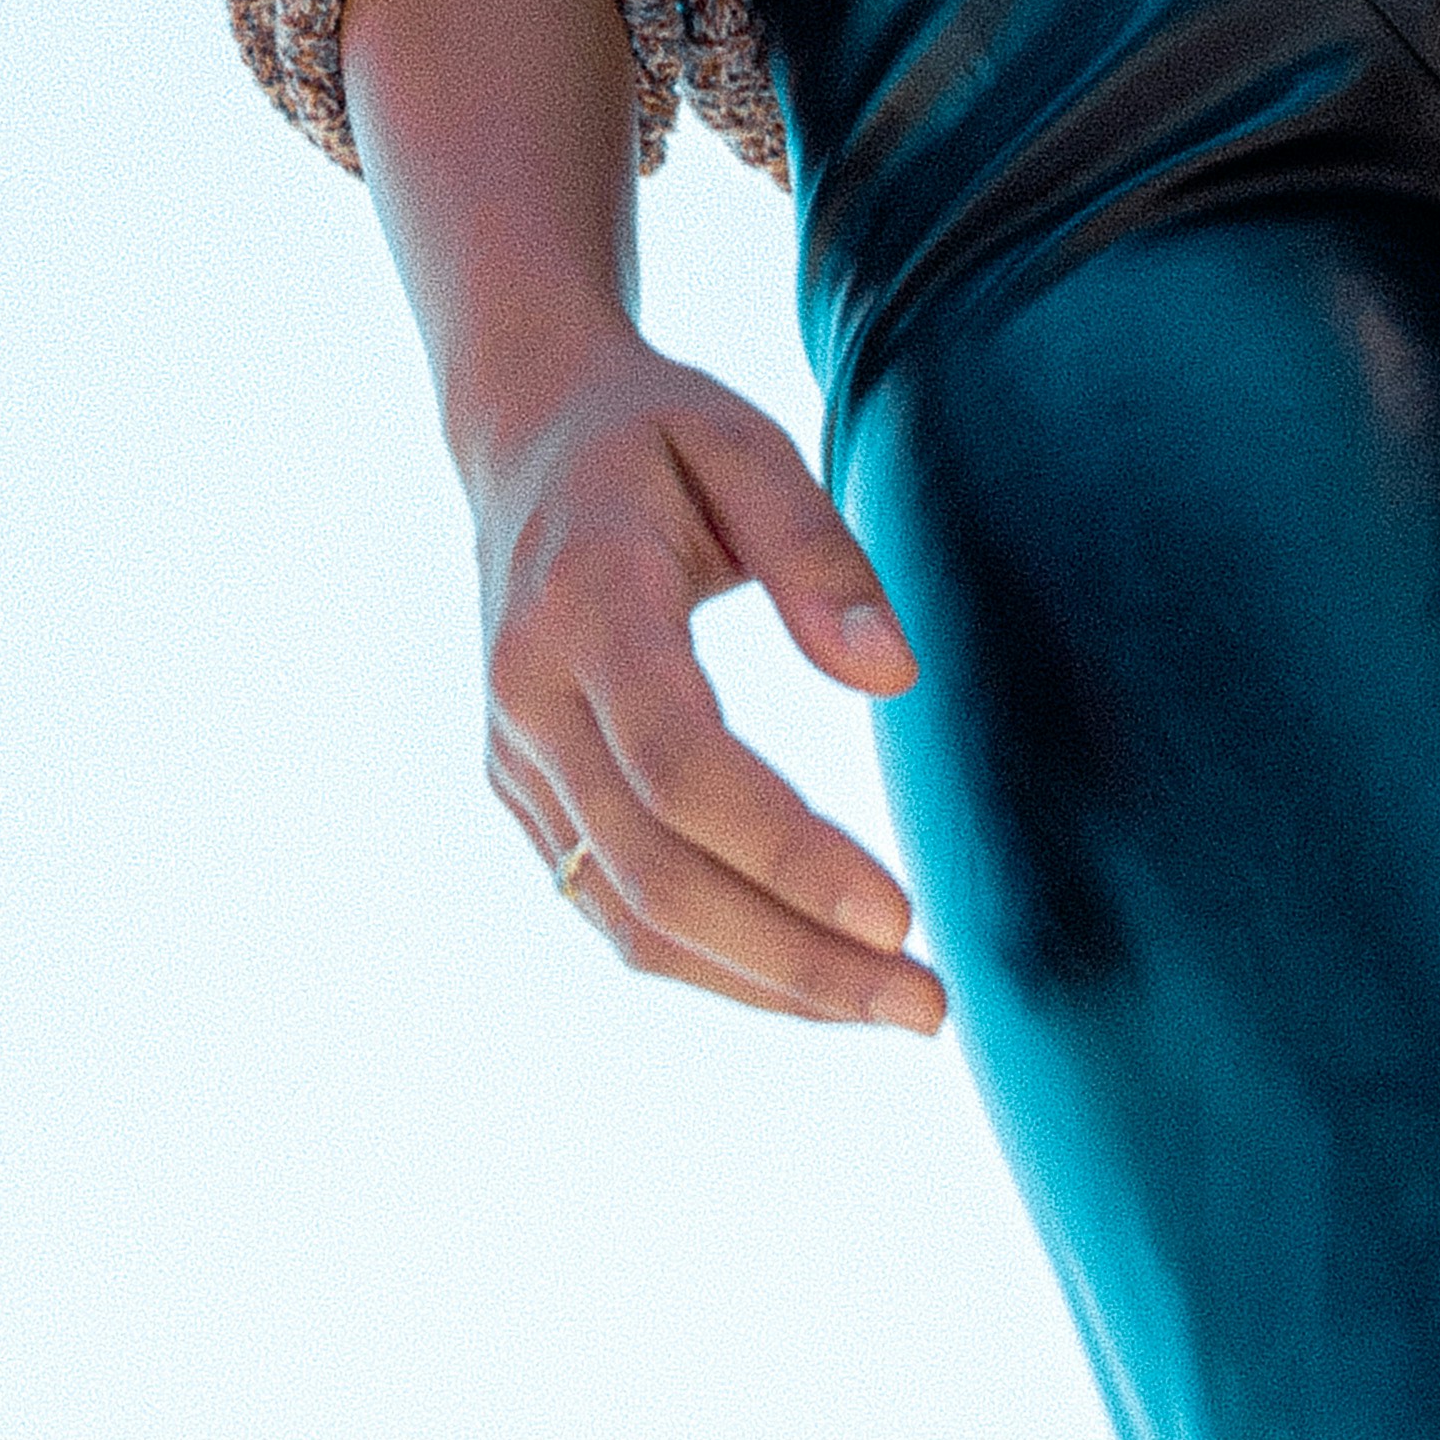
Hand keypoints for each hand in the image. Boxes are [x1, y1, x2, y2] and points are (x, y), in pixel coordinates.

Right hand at [470, 335, 942, 1029]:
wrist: (525, 435)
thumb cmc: (654, 434)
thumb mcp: (743, 443)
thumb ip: (818, 551)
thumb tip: (893, 680)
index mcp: (583, 600)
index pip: (679, 764)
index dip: (786, 854)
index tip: (900, 915)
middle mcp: (529, 694)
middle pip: (656, 870)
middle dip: (796, 955)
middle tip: (925, 1002)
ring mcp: (514, 755)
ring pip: (629, 914)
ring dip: (763, 981)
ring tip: (888, 1005)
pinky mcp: (522, 793)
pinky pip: (609, 906)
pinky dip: (711, 960)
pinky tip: (804, 972)